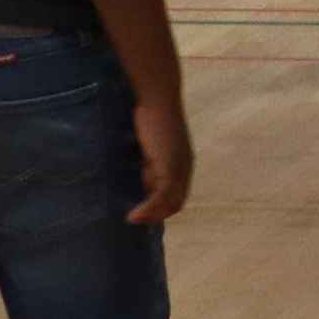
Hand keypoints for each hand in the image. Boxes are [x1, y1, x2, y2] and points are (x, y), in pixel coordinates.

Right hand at [123, 90, 195, 229]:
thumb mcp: (152, 143)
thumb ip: (151, 159)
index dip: (162, 205)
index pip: (177, 194)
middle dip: (157, 214)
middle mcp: (185, 168)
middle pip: (176, 203)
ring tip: (133, 220)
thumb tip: (141, 172)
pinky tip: (134, 215)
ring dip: (152, 215)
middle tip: (136, 219)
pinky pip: (161, 196)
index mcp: (183, 163)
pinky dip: (148, 209)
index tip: (142, 210)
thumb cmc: (151, 115)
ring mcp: (179, 169)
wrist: (157, 98)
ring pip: (170, 203)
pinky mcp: (169, 167)